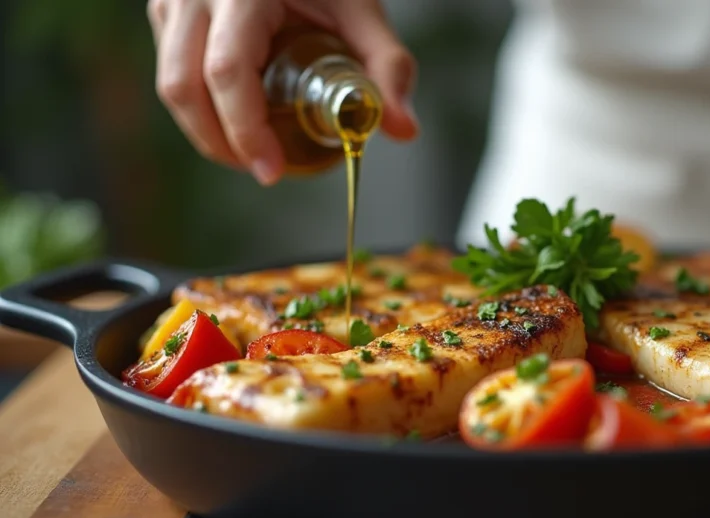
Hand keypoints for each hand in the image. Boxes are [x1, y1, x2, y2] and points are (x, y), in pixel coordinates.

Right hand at [147, 0, 418, 185]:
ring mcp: (172, 1)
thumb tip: (404, 129)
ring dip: (207, 131)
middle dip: (221, 143)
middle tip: (264, 170)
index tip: (271, 170)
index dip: (245, 130)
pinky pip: (172, 72)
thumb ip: (388, 67)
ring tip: (253, 151)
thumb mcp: (362, 11)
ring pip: (170, 84)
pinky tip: (239, 120)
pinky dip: (201, 108)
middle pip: (183, 85)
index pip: (227, 70)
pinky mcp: (167, 13)